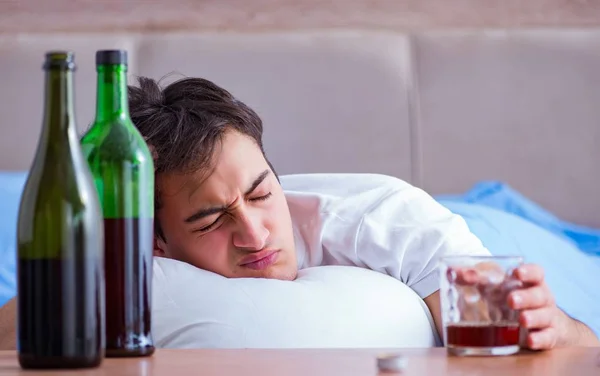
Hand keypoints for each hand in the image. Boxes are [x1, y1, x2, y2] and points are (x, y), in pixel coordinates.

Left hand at [451, 262, 566, 349]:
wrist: (538, 323)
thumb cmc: (510, 298)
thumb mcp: (493, 286)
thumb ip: (473, 278)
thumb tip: (451, 272)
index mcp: (530, 282)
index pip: (536, 273)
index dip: (529, 272)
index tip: (516, 273)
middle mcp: (541, 298)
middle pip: (540, 295)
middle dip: (526, 297)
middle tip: (511, 300)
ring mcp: (546, 317)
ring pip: (545, 315)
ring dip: (534, 317)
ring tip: (522, 320)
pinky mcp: (547, 335)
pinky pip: (548, 337)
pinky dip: (540, 339)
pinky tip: (530, 340)